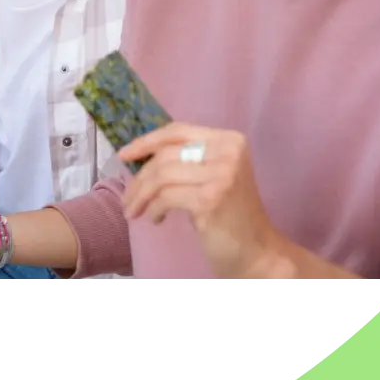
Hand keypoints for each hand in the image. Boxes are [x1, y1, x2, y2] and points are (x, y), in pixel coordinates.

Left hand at [118, 124, 287, 277]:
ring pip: (161, 176)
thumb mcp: (211, 176)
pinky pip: (166, 197)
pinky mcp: (210, 198)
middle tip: (127, 199)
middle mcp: (228, 151)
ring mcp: (221, 174)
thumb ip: (186, 160)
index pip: (178, 131)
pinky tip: (155, 219)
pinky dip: (154, 209)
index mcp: (229, 140)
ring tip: (134, 211)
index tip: (124, 155)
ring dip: (140, 196)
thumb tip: (140, 154)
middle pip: (166, 155)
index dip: (147, 141)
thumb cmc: (228, 213)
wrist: (255, 249)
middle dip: (139, 178)